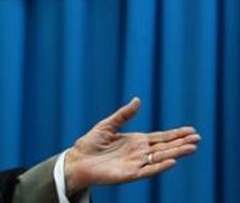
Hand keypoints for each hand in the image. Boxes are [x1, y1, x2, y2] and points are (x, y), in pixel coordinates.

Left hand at [63, 97, 199, 194]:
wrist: (77, 159)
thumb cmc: (91, 143)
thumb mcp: (108, 125)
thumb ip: (124, 115)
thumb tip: (138, 100)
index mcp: (136, 142)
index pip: (160, 138)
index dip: (176, 135)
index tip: (191, 131)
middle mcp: (139, 153)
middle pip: (165, 147)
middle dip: (181, 143)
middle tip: (198, 139)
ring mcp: (136, 164)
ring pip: (160, 158)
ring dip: (176, 153)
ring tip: (192, 148)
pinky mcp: (129, 174)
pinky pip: (147, 170)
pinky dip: (160, 166)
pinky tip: (172, 161)